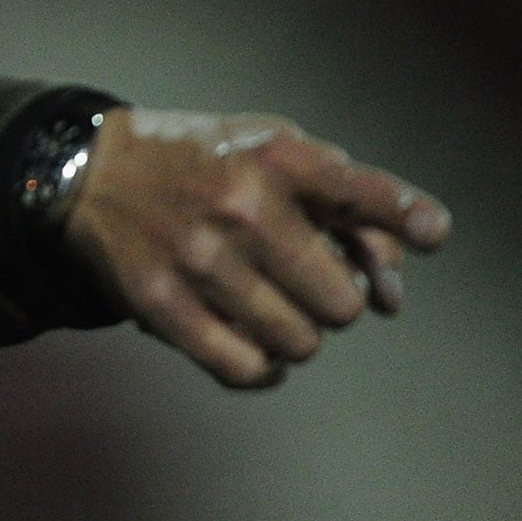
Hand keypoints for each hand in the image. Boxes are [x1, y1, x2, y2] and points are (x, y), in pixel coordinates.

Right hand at [62, 109, 450, 388]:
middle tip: (308, 285)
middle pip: (342, 302)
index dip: (411, 218)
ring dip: (298, 336)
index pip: (365, 195)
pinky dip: (262, 369)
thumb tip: (390, 297)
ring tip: (275, 312)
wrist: (89, 173)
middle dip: (335, 300)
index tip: (431, 233)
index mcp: (275, 158)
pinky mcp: (160, 305)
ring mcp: (199, 260)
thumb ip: (345, 206)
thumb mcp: (272, 150)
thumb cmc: (202, 163)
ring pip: (300, 343)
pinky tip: (257, 349)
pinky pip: (244, 369)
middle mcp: (241, 206)